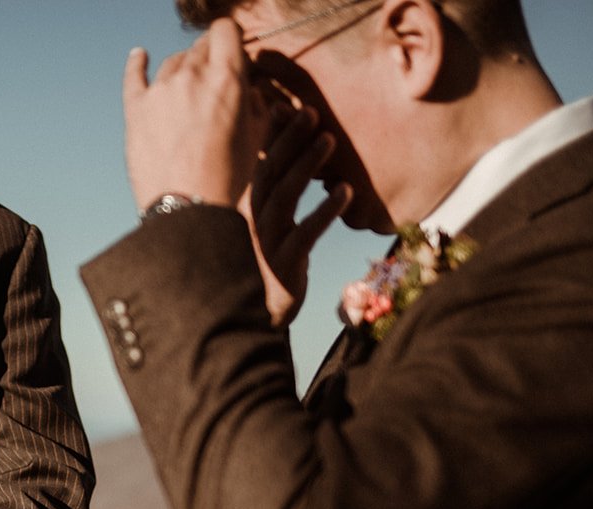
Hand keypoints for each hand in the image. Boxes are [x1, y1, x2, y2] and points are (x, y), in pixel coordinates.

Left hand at [123, 20, 268, 210]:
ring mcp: (160, 91)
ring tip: (188, 88)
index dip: (229, 39)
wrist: (187, 208)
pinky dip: (138, 63)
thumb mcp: (256, 138)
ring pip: (173, 62)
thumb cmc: (226, 177)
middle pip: (200, 47)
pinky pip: (135, 75)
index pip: (226, 31)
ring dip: (183, 69)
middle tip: (212, 81)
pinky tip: (140, 56)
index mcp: (226, 79)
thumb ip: (255, 103)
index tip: (231, 53)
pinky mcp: (136, 109)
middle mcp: (192, 76)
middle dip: (209, 58)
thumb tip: (248, 88)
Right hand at [242, 101, 352, 324]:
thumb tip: (284, 164)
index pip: (258, 165)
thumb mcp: (264, 231)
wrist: (256, 317)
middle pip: (270, 172)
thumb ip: (270, 198)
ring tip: (330, 140)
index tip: (286, 105)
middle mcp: (252, 222)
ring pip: (286, 196)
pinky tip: (346, 191)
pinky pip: (306, 232)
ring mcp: (266, 242)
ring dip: (308, 165)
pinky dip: (326, 210)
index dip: (272, 136)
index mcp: (246, 210)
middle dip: (290, 140)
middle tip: (311, 111)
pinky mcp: (285, 263)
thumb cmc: (264, 269)